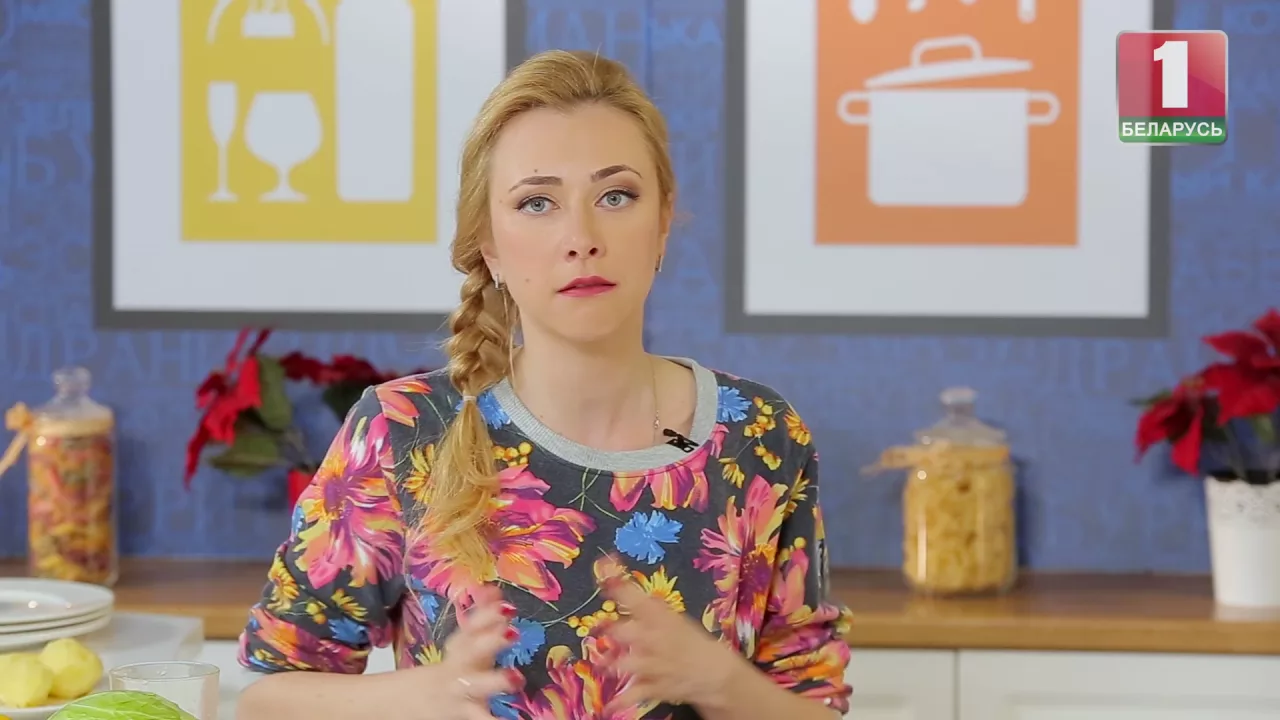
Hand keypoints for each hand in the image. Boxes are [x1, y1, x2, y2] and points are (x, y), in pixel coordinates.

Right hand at [410, 586, 523, 719]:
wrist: (414, 701)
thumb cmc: (454, 667)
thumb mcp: (465, 642)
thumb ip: (482, 616)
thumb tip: (495, 588)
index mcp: (460, 646)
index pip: (471, 625)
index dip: (486, 615)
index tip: (504, 604)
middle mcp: (458, 666)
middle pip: (470, 651)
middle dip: (489, 642)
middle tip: (512, 634)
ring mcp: (461, 690)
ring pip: (477, 685)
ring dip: (496, 680)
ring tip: (516, 678)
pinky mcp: (465, 712)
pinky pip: (481, 718)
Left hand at [597, 561, 743, 709]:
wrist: (714, 672)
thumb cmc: (689, 642)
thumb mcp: (673, 619)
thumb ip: (649, 610)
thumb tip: (617, 588)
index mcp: (661, 618)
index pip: (637, 597)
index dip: (618, 583)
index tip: (604, 567)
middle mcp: (656, 640)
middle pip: (628, 632)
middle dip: (611, 631)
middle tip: (598, 628)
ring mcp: (655, 665)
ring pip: (628, 664)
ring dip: (611, 664)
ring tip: (602, 664)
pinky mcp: (655, 686)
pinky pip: (634, 693)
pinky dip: (619, 701)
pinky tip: (607, 707)